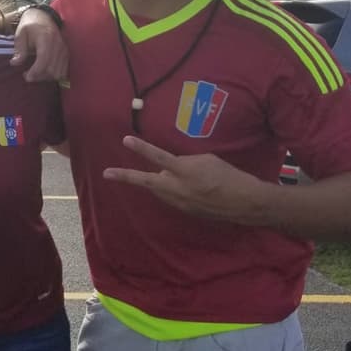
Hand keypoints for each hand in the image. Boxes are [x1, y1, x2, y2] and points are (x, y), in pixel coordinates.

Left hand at [12, 8, 67, 82]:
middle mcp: (58, 46)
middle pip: (51, 70)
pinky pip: (63, 71)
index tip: (26, 76)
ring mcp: (64, 50)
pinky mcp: (66, 54)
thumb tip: (15, 63)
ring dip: (45, 77)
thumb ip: (19, 49)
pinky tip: (44, 72)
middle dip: (38, 77)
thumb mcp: (20, 34)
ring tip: (35, 73)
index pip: (44, 61)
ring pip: (58, 73)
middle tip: (27, 76)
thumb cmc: (30, 25)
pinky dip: (53, 75)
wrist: (44, 16)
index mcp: (46, 39)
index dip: (35, 72)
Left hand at [102, 135, 266, 224]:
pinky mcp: (183, 211)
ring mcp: (178, 202)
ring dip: (160, 181)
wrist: (243, 202)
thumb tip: (171, 166)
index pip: (158, 156)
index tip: (126, 140)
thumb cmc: (226, 175)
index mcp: (184, 170)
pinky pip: (170, 197)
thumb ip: (183, 162)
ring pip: (158, 188)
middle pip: (146, 180)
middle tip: (107, 173)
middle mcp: (177, 187)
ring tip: (179, 177)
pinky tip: (186, 188)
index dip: (141, 148)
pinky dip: (172, 190)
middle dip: (125, 176)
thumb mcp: (205, 160)